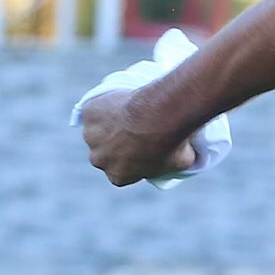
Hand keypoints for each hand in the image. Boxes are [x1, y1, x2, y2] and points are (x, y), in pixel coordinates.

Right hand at [79, 89, 198, 186]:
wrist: (159, 115)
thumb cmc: (172, 141)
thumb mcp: (183, 161)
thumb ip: (174, 164)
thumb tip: (185, 158)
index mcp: (117, 176)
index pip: (120, 170)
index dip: (130, 158)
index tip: (141, 145)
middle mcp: (99, 160)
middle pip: (104, 152)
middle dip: (115, 143)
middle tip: (135, 127)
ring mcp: (91, 136)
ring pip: (97, 130)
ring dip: (107, 123)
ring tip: (128, 111)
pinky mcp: (88, 114)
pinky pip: (94, 109)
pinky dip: (102, 104)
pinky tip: (119, 98)